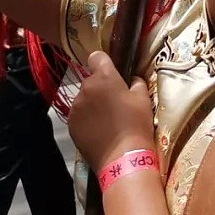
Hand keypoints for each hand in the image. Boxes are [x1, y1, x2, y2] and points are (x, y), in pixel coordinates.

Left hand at [67, 50, 153, 170]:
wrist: (122, 157)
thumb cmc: (136, 124)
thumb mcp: (144, 99)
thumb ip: (136, 83)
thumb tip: (131, 80)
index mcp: (104, 77)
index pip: (97, 57)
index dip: (103, 62)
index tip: (111, 73)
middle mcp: (86, 88)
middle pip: (91, 80)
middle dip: (101, 87)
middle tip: (115, 103)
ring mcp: (76, 107)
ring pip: (84, 98)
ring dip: (92, 103)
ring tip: (106, 120)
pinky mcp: (71, 124)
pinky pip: (79, 114)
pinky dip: (86, 118)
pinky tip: (98, 130)